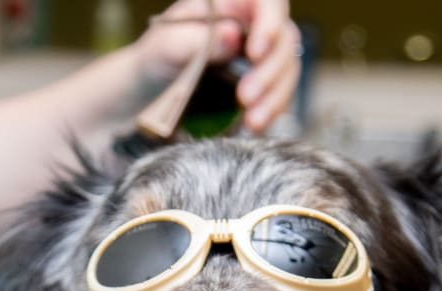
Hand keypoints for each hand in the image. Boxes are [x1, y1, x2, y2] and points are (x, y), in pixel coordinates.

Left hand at [136, 0, 300, 132]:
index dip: (270, 24)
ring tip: (252, 122)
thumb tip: (232, 34)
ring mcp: (261, 56)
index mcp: (233, 2)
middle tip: (245, 98)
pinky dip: (271, 112)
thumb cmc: (158, 56)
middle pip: (285, 39)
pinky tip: (255, 127)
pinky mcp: (263, 85)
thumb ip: (197, 39)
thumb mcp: (167, 45)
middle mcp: (253, 25)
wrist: (153, 89)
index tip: (255, 53)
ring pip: (288, 70)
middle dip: (270, 72)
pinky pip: (280, 95)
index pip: (268, 1)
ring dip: (275, 98)